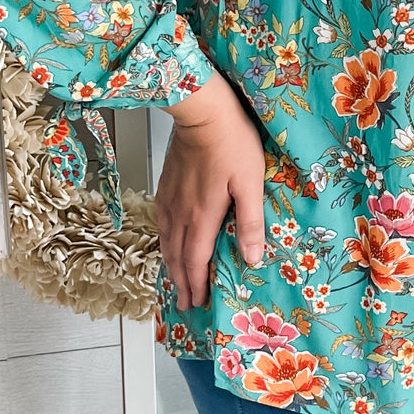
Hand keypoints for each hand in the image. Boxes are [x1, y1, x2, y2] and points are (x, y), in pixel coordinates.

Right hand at [157, 69, 267, 311]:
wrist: (202, 111)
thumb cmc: (232, 142)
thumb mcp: (251, 183)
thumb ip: (251, 222)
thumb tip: (252, 258)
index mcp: (202, 216)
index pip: (195, 261)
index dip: (195, 285)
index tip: (196, 303)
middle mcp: (181, 212)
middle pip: (177, 256)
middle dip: (181, 282)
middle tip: (184, 303)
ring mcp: (170, 198)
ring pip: (166, 240)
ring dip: (170, 264)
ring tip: (175, 280)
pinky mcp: (166, 184)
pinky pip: (161, 222)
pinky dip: (163, 241)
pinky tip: (166, 241)